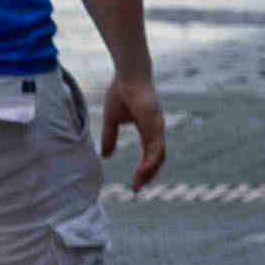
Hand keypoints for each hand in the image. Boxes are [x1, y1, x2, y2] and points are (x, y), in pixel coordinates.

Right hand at [96, 70, 168, 189]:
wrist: (127, 75)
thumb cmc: (121, 93)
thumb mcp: (112, 121)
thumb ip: (109, 138)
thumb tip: (105, 156)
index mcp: (148, 130)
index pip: (150, 155)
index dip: (144, 170)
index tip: (134, 184)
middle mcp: (156, 130)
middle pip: (157, 158)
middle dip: (148, 176)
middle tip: (136, 189)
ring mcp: (157, 126)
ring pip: (159, 155)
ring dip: (150, 172)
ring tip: (138, 184)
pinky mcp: (155, 123)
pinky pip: (157, 145)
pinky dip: (152, 160)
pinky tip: (143, 170)